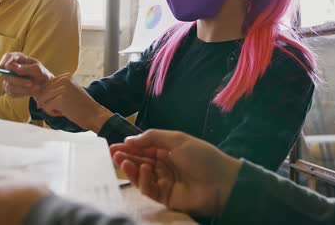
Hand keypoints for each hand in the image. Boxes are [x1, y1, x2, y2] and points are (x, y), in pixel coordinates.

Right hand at [0, 52, 53, 97]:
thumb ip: (26, 68)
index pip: (7, 57)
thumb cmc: (42, 74)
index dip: (5, 61)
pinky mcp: (9, 88)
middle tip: (30, 83)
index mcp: (18, 58)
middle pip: (5, 73)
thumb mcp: (38, 69)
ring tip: (34, 86)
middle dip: (18, 80)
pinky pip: (11, 92)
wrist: (44, 86)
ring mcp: (8, 78)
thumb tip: (12, 66)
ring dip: (22, 87)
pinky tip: (29, 90)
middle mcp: (11, 67)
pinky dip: (22, 92)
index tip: (7, 67)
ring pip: (8, 85)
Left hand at [35, 73, 112, 130]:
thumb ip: (54, 91)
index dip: (49, 97)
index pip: (45, 85)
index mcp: (66, 76)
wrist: (95, 115)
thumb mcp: (68, 93)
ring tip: (63, 110)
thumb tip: (35, 96)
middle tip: (63, 108)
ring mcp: (63, 88)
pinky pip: (46, 107)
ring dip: (50, 108)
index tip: (62, 102)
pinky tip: (63, 113)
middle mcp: (64, 79)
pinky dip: (52, 113)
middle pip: (42, 92)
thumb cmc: (81, 107)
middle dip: (48, 103)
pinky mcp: (61, 99)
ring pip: (42, 100)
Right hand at [110, 130, 240, 216]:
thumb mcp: (178, 139)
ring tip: (121, 161)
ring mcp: (165, 182)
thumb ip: (153, 138)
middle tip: (112, 153)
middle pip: (140, 161)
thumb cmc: (203, 157)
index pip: (144, 148)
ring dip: (130, 168)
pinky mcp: (165, 197)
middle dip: (126, 157)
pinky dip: (143, 180)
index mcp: (169, 151)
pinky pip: (149, 189)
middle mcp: (165, 166)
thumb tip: (131, 139)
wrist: (222, 182)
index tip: (115, 144)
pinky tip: (143, 170)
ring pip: (141, 176)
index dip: (130, 146)